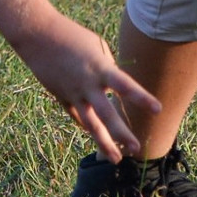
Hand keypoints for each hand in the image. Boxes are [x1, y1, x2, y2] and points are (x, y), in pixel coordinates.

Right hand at [14, 22, 161, 162]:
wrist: (38, 37)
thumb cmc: (73, 37)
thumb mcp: (98, 49)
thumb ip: (109, 70)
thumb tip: (116, 89)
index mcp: (100, 68)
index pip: (125, 86)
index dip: (142, 98)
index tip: (158, 110)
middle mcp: (87, 85)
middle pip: (107, 114)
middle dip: (122, 133)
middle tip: (136, 149)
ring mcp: (73, 95)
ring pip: (90, 125)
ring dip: (104, 143)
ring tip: (116, 159)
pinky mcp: (62, 98)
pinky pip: (78, 117)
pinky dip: (88, 126)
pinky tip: (98, 136)